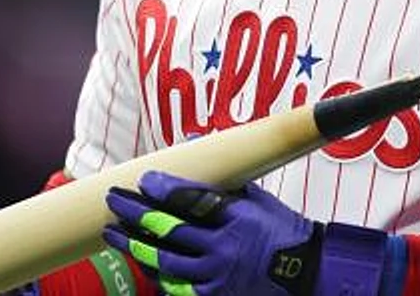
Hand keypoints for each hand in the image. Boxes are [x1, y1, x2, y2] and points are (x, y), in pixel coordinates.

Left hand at [103, 172, 321, 294]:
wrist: (305, 277)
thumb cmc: (280, 231)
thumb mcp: (258, 198)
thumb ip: (223, 175)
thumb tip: (192, 139)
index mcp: (238, 218)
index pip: (193, 200)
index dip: (164, 189)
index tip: (144, 179)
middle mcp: (225, 248)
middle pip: (170, 230)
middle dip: (135, 213)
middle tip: (114, 200)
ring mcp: (218, 278)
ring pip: (165, 262)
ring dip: (134, 246)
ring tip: (114, 233)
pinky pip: (175, 287)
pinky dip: (156, 273)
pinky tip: (141, 261)